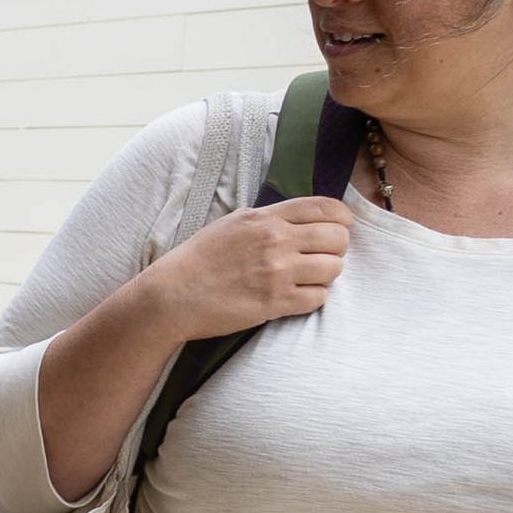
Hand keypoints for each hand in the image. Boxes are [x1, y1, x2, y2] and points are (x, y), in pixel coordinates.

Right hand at [139, 196, 350, 338]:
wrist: (171, 296)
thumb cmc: (198, 260)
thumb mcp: (233, 224)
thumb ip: (270, 218)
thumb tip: (302, 219)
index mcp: (266, 218)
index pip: (327, 209)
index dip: (341, 221)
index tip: (336, 230)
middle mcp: (275, 241)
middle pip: (338, 239)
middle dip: (335, 250)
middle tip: (320, 259)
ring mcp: (276, 272)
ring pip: (334, 269)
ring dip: (325, 276)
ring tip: (306, 279)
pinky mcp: (274, 303)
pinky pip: (318, 298)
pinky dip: (312, 299)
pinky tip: (295, 297)